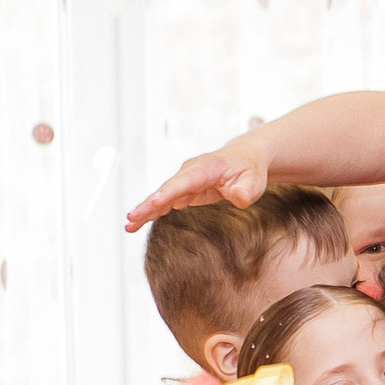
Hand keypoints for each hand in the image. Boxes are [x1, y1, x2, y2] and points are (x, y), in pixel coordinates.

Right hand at [124, 139, 270, 231]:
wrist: (245, 158)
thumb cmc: (249, 170)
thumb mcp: (254, 180)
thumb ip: (246, 190)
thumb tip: (239, 197)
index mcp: (206, 168)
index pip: (185, 181)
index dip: (169, 192)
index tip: (155, 202)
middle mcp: (190, 172)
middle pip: (166, 189)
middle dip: (148, 204)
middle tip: (132, 219)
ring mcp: (184, 180)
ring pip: (161, 196)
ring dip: (145, 210)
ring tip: (129, 226)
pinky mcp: (184, 190)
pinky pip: (165, 201)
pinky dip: (152, 211)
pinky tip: (138, 223)